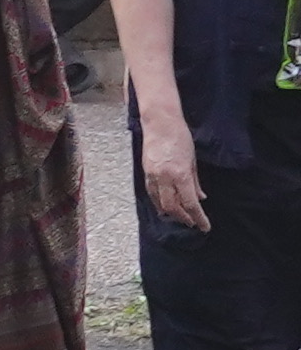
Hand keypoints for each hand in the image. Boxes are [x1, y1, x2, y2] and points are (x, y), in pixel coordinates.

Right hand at [140, 97, 208, 232]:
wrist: (159, 123)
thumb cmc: (180, 137)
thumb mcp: (193, 160)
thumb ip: (195, 181)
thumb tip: (200, 197)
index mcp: (180, 175)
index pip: (190, 203)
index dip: (199, 218)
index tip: (205, 227)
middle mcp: (165, 178)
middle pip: (173, 207)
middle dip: (184, 218)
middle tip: (193, 222)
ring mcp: (152, 175)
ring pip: (160, 202)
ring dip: (171, 212)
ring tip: (180, 216)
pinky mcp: (145, 172)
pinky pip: (152, 193)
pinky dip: (159, 202)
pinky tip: (164, 206)